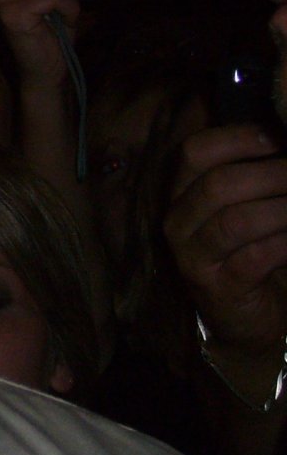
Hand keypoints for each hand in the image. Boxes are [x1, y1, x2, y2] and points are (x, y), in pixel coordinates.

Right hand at [165, 125, 286, 372]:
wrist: (243, 317)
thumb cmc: (248, 251)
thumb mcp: (240, 209)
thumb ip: (250, 178)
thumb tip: (282, 137)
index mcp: (180, 193)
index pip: (195, 152)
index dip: (238, 138)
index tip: (278, 138)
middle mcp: (177, 221)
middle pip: (218, 184)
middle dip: (271, 174)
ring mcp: (193, 256)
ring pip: (237, 221)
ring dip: (282, 209)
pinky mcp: (218, 287)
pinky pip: (254, 257)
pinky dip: (285, 243)